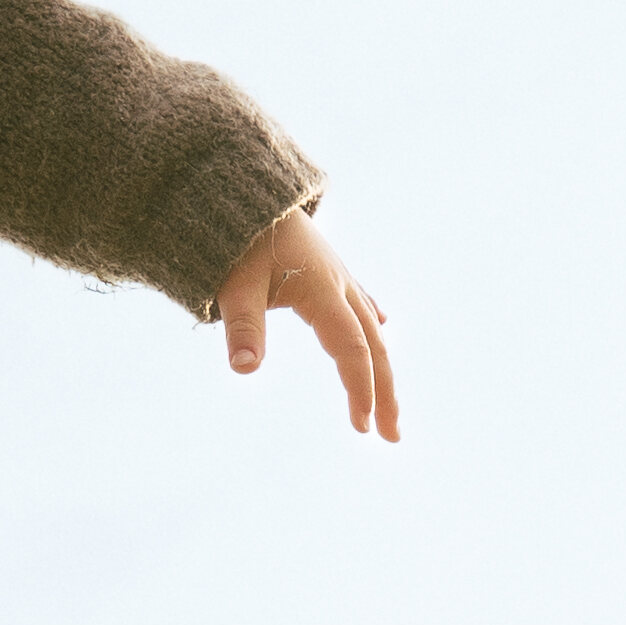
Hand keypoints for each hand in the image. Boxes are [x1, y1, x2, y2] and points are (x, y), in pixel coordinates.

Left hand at [214, 206, 398, 438]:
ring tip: (387, 405)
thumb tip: (244, 369)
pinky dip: (370, 323)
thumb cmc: (235, 238)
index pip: (352, 351)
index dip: (360, 390)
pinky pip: (359, 301)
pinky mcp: (327, 268)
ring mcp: (337, 275)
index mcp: (323, 292)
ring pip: (370, 328)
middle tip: (392, 436)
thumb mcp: (233, 286)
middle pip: (373, 346)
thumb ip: (241, 328)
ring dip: (381, 368)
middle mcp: (339, 284)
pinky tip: (381, 325)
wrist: (241, 188)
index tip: (362, 428)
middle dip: (385, 393)